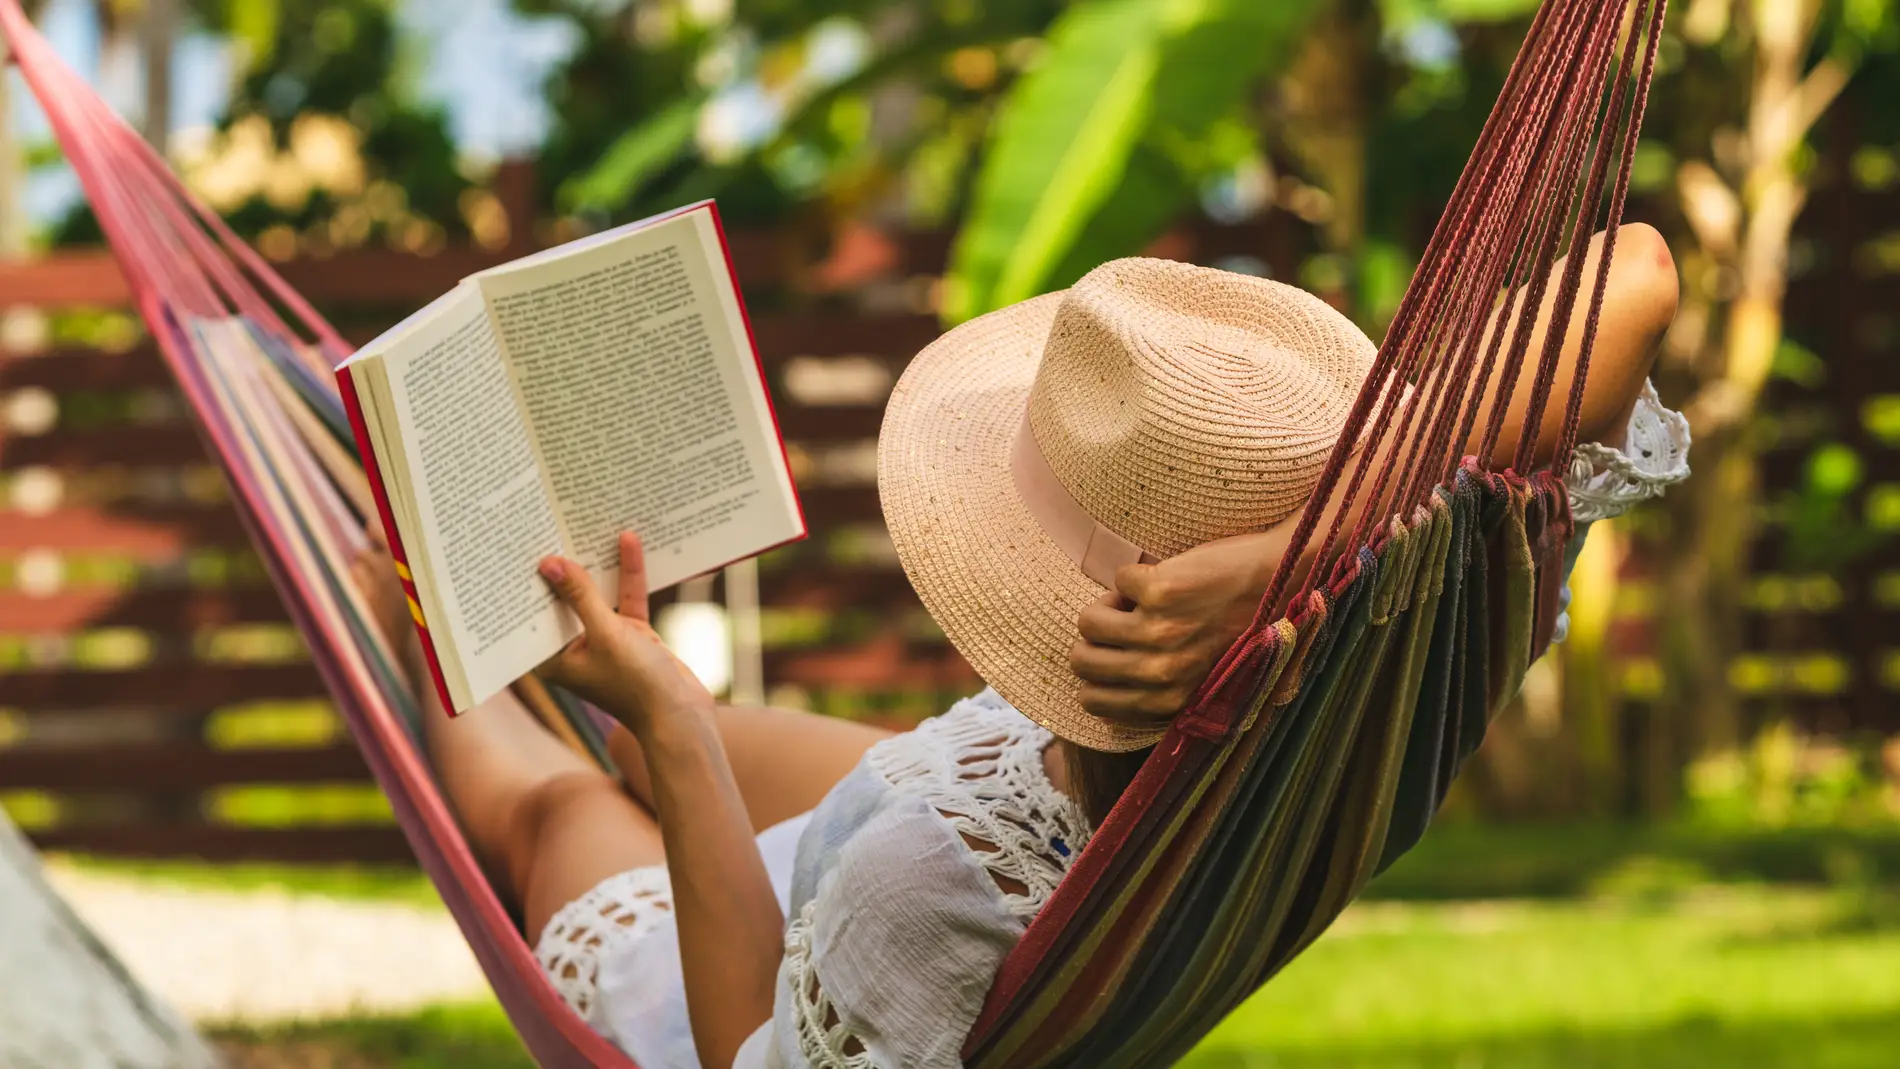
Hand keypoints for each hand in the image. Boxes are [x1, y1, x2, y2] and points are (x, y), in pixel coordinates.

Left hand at [536, 532, 712, 735]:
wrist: (683, 716)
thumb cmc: (636, 685)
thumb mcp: (607, 634)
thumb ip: (580, 597)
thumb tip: (551, 563)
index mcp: (553, 659)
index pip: (533, 614)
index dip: (526, 582)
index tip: (519, 546)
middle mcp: (575, 648)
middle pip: (564, 599)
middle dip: (564, 566)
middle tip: (550, 524)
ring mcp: (605, 640)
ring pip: (598, 595)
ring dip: (598, 565)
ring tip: (587, 525)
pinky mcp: (633, 636)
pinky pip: (626, 598)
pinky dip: (628, 574)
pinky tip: (628, 542)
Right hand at [1069, 531, 1275, 726]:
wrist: (1283, 581)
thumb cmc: (1247, 632)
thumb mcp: (1205, 683)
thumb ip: (1160, 698)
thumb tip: (1099, 704)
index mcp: (1169, 703)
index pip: (1092, 702)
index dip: (1099, 672)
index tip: (1119, 653)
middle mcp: (1162, 674)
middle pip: (1081, 662)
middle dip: (1095, 639)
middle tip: (1125, 622)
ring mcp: (1159, 631)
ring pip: (1089, 621)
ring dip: (1111, 604)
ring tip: (1143, 600)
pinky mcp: (1162, 591)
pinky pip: (1118, 579)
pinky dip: (1137, 575)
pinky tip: (1167, 579)